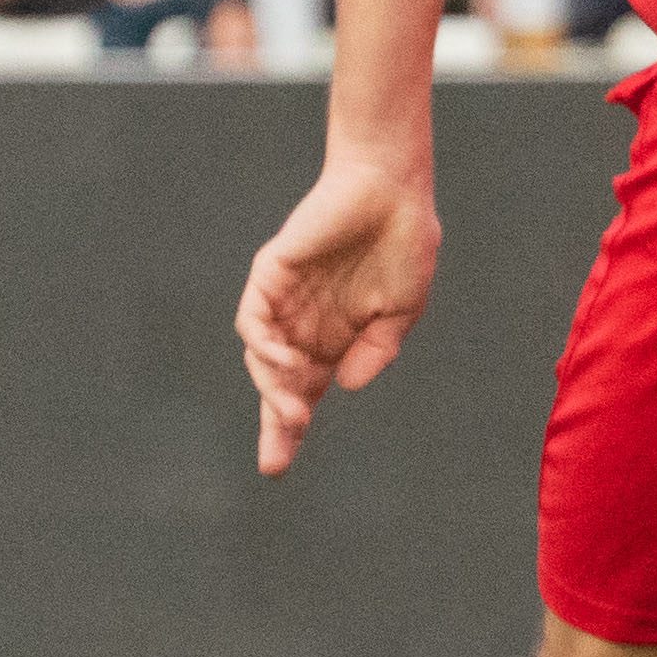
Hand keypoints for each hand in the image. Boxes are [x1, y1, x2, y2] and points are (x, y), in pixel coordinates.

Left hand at [236, 156, 444, 477]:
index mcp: (336, 338)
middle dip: (274, 425)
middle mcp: (305, 324)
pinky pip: (253, 318)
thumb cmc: (404, 244)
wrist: (394, 189)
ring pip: (262, 358)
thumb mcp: (401, 311)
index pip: (305, 391)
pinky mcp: (272, 273)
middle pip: (278, 385)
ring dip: (274, 390)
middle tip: (275, 461)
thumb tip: (345, 385)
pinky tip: (286, 363)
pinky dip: (263, 345)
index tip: (276, 467)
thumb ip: (377, 350)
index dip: (290, 428)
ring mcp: (286, 300)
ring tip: (293, 414)